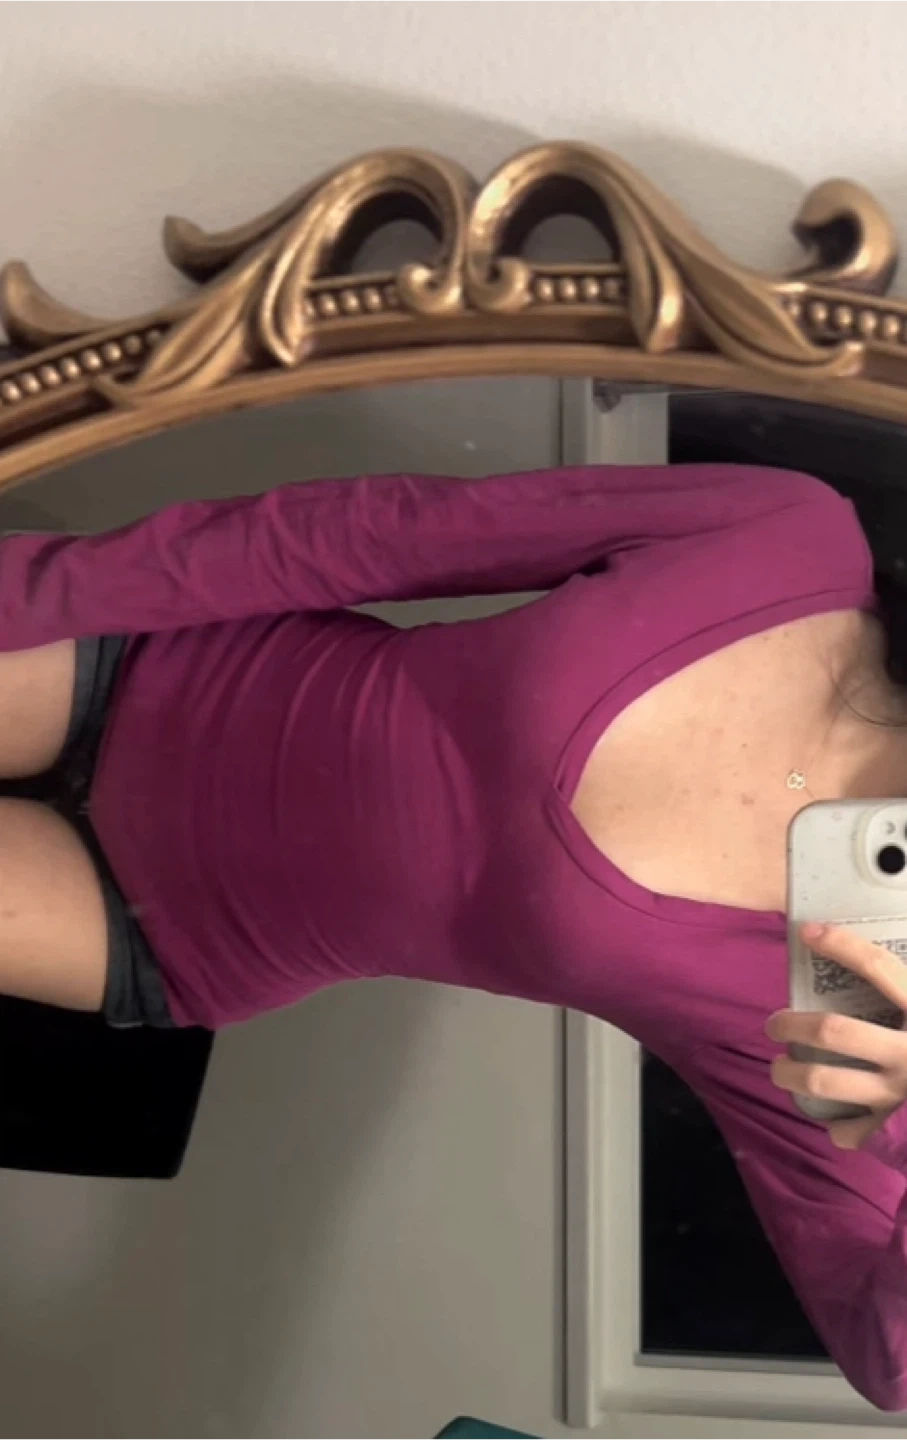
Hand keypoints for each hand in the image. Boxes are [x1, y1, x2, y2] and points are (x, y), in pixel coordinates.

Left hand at [766, 922, 906, 1149]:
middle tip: (775, 1024)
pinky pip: (852, 1130)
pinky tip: (828, 1113)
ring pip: (826, 1083)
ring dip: (791, 1075)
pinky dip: (835, 1124)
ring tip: (780, 1068)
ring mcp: (900, 1095)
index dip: (841, 945)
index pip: (878, 967)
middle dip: (792, 1025)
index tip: (808, 932)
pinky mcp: (898, 1128)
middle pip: (832, 1032)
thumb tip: (886, 955)